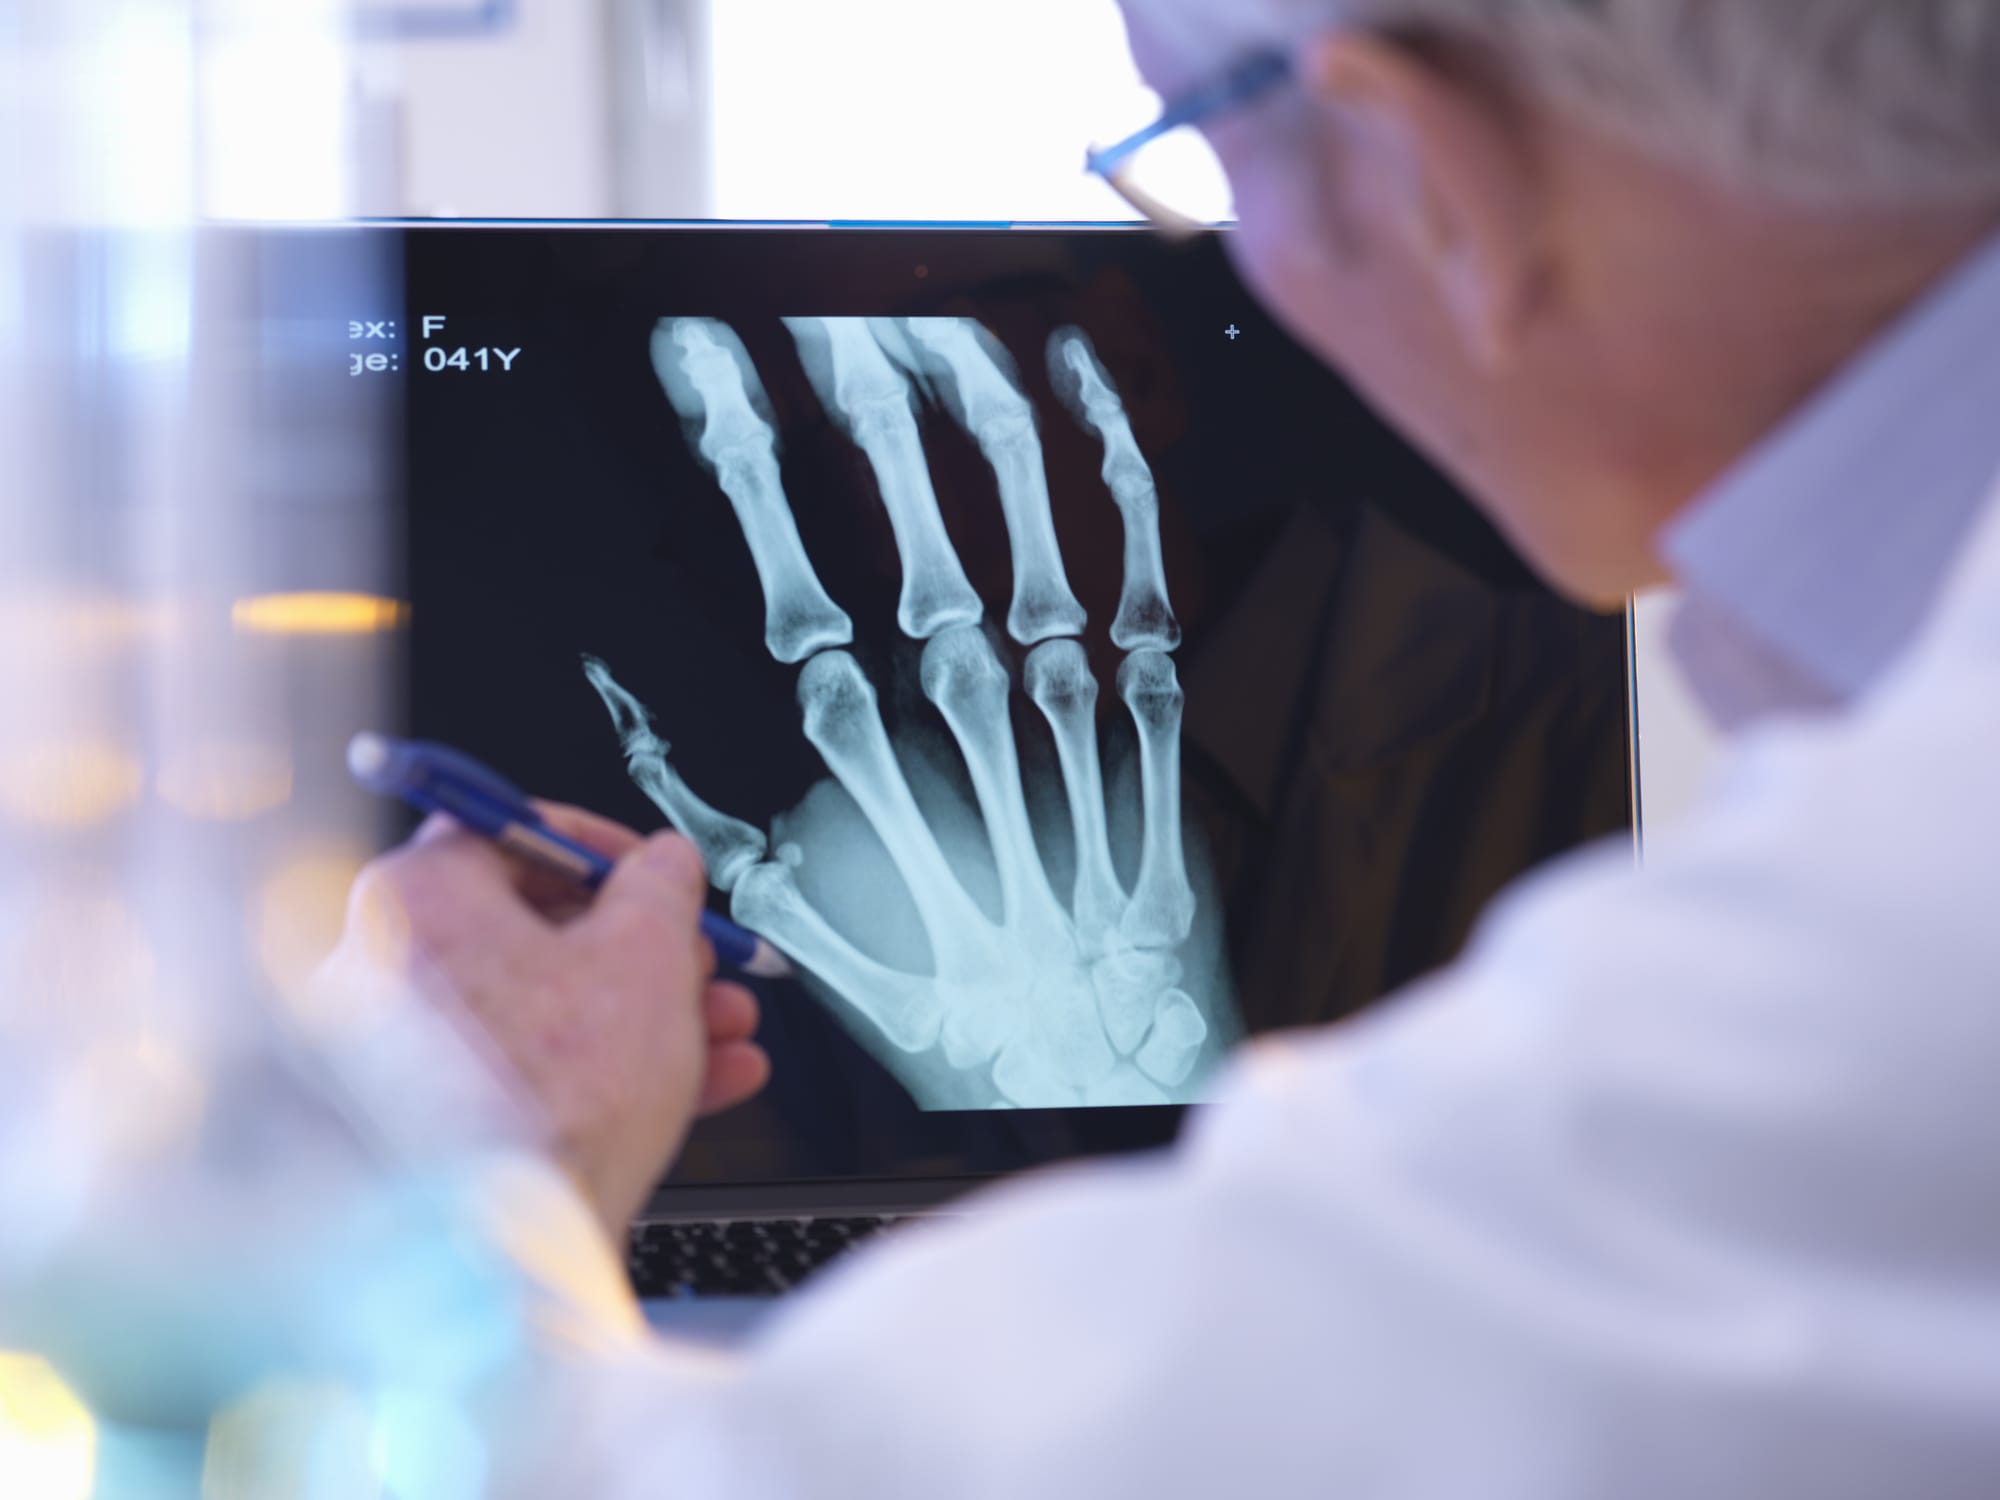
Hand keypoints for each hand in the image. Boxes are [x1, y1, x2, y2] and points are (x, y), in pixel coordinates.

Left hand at [347, 806, 768, 1232]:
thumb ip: (662, 888)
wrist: (503, 1251)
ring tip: (722, 1033)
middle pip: (532, 930)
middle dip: (644, 950)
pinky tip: (695, 1084)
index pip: (512, 832)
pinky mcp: (420, 1131)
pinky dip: (599, 1073)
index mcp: (416, 896)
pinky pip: (518, 1074)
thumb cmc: (553, 1098)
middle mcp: (377, 967)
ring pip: (536, 1009)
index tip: (658, 875)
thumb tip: (663, 866)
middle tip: (701, 964)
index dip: (609, 850)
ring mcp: (388, 1059)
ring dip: (642, 1015)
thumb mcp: (649, 954)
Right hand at [583, 315, 1234, 1109]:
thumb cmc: (936, 983)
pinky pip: (1134, 584)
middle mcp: (953, 710)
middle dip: (868, 414)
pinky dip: (1119, 487)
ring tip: (952, 327)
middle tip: (840, 320)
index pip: (788, 567)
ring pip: (1020, 535)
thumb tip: (625, 704)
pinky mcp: (1137, 718)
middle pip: (906, 526)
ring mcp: (1055, 708)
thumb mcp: (787, 902)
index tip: (719, 371)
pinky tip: (1096, 405)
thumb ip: (701, 805)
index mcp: (858, 743)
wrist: (1078, 1042)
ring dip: (984, 422)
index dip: (751, 460)